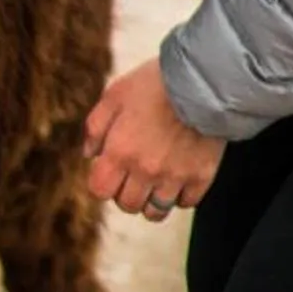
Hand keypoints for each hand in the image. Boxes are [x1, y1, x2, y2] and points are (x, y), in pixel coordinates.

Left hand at [84, 57, 222, 220]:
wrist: (202, 79)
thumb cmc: (154, 84)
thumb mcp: (114, 94)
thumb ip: (96, 126)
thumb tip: (90, 155)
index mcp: (120, 151)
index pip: (100, 191)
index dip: (102, 182)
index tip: (110, 170)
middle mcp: (145, 171)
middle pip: (128, 205)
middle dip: (126, 192)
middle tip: (134, 173)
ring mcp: (175, 177)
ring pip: (156, 212)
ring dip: (151, 199)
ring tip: (155, 180)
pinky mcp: (201, 177)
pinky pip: (185, 203)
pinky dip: (179, 195)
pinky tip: (178, 175)